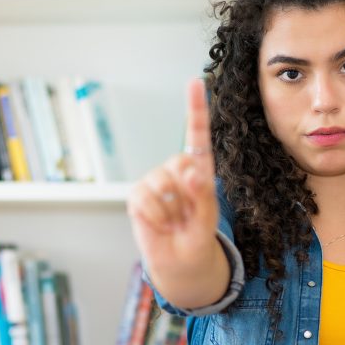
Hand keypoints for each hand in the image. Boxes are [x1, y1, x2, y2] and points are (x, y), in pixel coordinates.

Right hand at [127, 78, 219, 279]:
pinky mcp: (136, 196)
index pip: (197, 134)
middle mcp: (175, 170)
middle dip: (187, 193)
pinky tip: (160, 225)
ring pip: (162, 184)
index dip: (195, 108)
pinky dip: (155, 217)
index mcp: (199, 168)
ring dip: (171, 210)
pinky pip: (145, 200)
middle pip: (180, 164)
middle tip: (187, 215)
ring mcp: (153, 181)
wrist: (180, 263)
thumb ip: (204, 193)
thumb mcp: (208, 217)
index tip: (195, 82)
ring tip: (174, 221)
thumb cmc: (197, 237)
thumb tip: (190, 171)